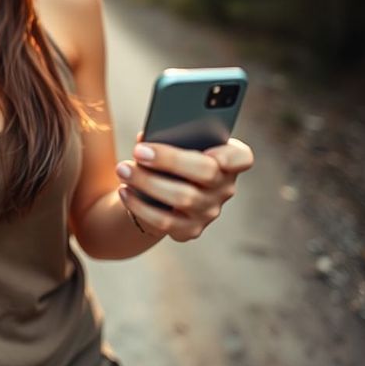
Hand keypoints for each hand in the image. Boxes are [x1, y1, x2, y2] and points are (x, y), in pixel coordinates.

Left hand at [114, 131, 253, 241]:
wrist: (163, 194)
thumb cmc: (172, 158)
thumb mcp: (176, 143)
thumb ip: (170, 135)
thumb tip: (147, 136)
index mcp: (229, 160)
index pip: (242, 158)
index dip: (231, 156)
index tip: (212, 151)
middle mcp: (225, 188)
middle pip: (207, 173)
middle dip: (171, 160)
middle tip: (139, 152)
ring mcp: (209, 212)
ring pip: (182, 198)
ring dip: (148, 182)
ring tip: (122, 169)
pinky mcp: (190, 230)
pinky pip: (165, 222)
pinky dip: (141, 206)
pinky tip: (125, 191)